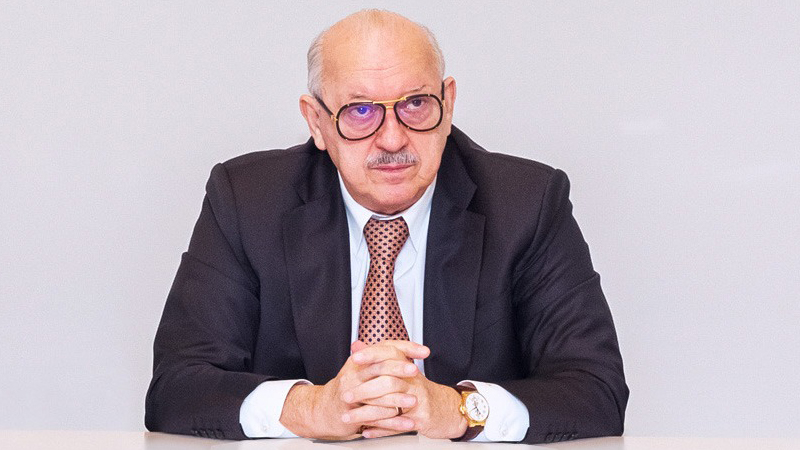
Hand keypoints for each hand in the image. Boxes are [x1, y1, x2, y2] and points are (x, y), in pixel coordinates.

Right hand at [278, 340, 429, 439]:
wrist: (324, 409)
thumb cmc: (349, 388)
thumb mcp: (363, 368)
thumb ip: (382, 359)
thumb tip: (403, 350)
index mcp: (361, 360)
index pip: (385, 348)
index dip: (406, 348)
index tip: (424, 351)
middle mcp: (355, 374)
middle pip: (379, 367)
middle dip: (399, 369)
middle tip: (415, 371)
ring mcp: (352, 393)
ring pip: (378, 394)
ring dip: (398, 398)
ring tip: (413, 401)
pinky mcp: (352, 413)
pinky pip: (375, 417)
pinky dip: (394, 422)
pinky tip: (407, 423)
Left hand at [343, 341, 467, 439]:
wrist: (448, 409)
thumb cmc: (420, 391)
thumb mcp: (401, 371)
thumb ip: (378, 358)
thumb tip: (357, 345)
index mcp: (407, 367)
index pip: (391, 353)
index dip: (372, 354)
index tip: (354, 358)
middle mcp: (414, 382)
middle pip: (388, 381)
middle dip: (364, 390)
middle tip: (346, 395)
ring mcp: (418, 400)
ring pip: (389, 406)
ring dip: (366, 413)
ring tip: (348, 417)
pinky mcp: (421, 418)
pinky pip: (397, 425)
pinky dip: (380, 430)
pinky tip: (366, 431)